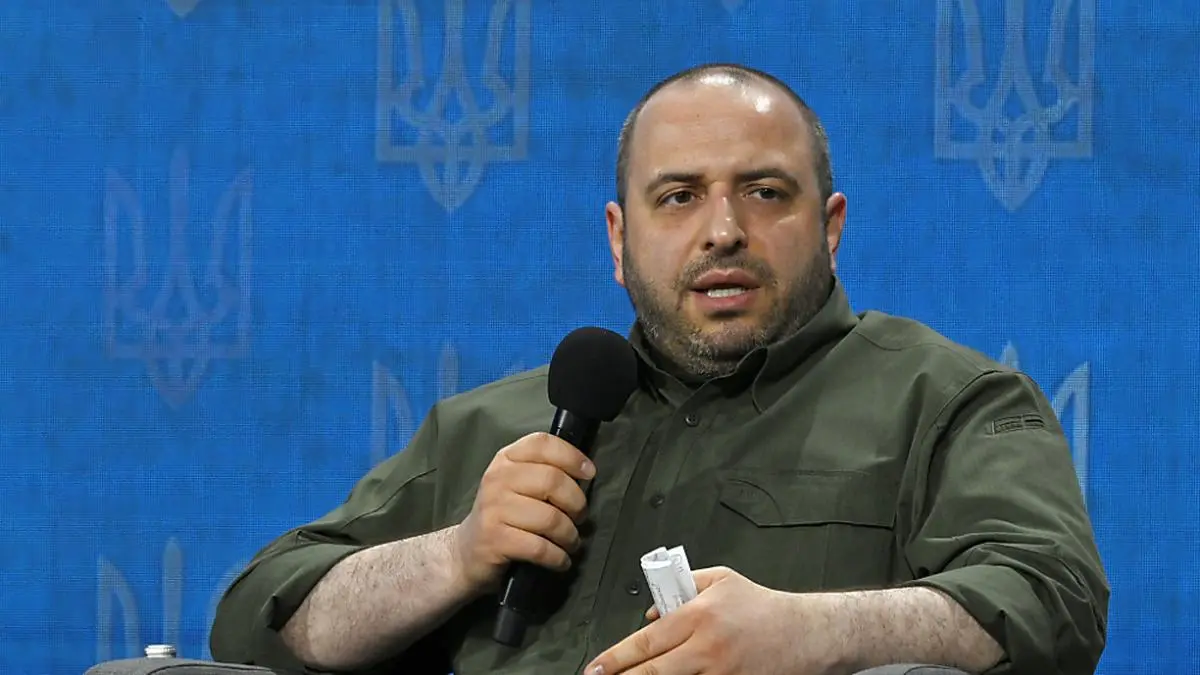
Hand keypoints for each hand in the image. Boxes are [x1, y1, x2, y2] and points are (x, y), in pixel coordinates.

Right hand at [451, 432, 594, 592]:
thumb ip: (543, 472)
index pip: (542, 443)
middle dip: (577, 503)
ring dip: (570, 535)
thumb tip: (586, 473)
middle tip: (580, 518)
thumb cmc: (502, 516)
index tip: (589, 474)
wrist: (466, 553)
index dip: (571, 456)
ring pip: (550, 518)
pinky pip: (540, 548)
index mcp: (506, 459)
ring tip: (571, 543)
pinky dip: (558, 557)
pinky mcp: (494, 540)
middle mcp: (497, 478)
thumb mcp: (516, 485)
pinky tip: (561, 561)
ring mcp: (493, 509)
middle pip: (553, 480)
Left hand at [585, 567, 843, 674]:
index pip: (647, 640)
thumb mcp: (719, 580)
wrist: (806, 632)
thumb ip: (681, 587)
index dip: (617, 657)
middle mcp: (708, 646)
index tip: (595, 668)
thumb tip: (650, 612)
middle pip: (655, 671)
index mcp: (700, 614)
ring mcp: (722, 673)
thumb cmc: (760, 605)